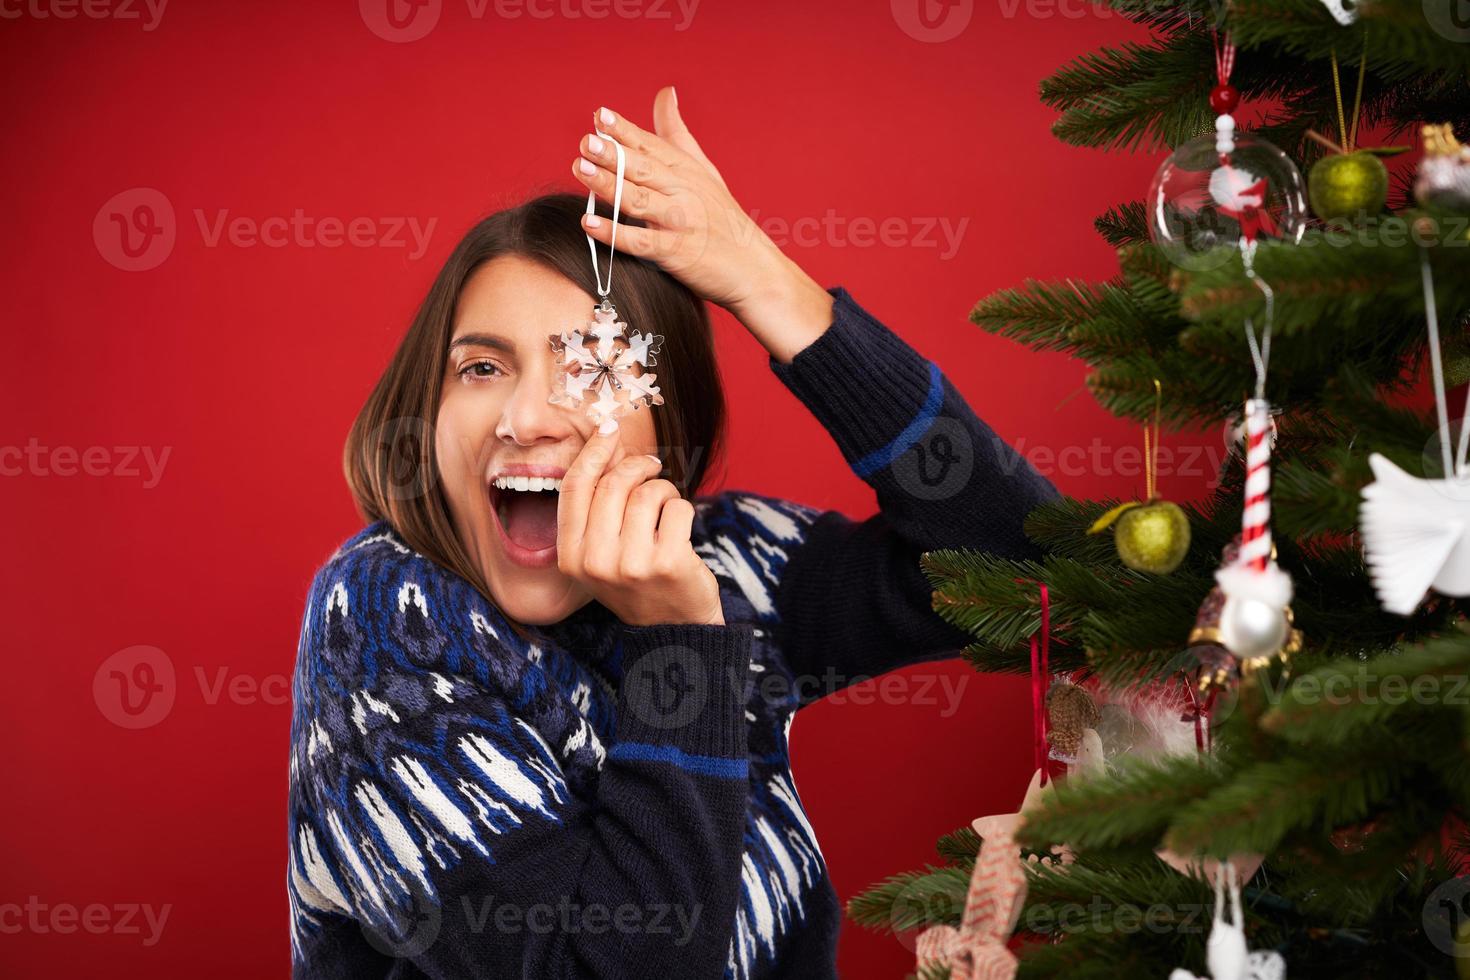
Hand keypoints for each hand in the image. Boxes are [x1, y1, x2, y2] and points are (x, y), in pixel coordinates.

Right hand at [556, 423, 724, 626]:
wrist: (674, 628)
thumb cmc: (637, 578)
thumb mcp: (601, 551)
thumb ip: (597, 504)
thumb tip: (607, 438)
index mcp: (571, 556)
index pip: (576, 487)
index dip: (594, 451)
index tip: (609, 429)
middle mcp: (596, 562)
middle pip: (614, 483)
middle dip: (637, 466)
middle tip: (651, 467)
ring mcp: (632, 565)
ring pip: (648, 492)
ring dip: (662, 490)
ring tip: (665, 506)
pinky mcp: (669, 563)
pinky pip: (678, 507)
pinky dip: (683, 509)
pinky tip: (679, 530)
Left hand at [573, 87, 833, 363]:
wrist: (754, 269)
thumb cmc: (724, 219)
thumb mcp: (703, 169)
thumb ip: (676, 133)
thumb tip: (665, 92)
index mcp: (686, 169)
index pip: (650, 145)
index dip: (624, 131)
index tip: (600, 116)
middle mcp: (683, 191)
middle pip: (643, 169)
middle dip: (614, 154)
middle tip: (587, 142)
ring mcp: (680, 221)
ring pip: (640, 200)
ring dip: (610, 185)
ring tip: (582, 170)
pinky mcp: (676, 253)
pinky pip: (641, 241)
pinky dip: (615, 233)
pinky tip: (589, 223)